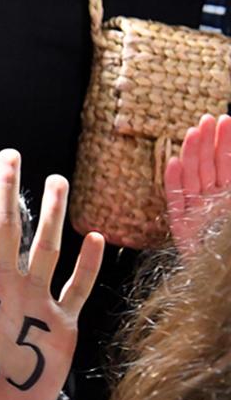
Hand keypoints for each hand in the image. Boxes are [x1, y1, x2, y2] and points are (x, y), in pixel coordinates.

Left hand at [0, 152, 103, 399]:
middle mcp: (3, 285)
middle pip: (8, 227)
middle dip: (9, 190)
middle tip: (11, 153)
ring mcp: (34, 302)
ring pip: (45, 248)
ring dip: (53, 215)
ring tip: (58, 179)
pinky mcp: (60, 325)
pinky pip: (78, 290)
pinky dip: (88, 267)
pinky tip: (97, 237)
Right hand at [164, 114, 230, 255]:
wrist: (224, 281)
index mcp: (229, 198)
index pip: (228, 165)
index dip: (227, 144)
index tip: (226, 120)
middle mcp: (213, 202)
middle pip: (209, 167)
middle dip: (208, 142)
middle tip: (207, 118)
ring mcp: (196, 213)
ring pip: (193, 178)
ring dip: (192, 154)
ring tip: (193, 132)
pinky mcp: (181, 227)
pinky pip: (176, 201)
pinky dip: (174, 183)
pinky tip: (174, 164)